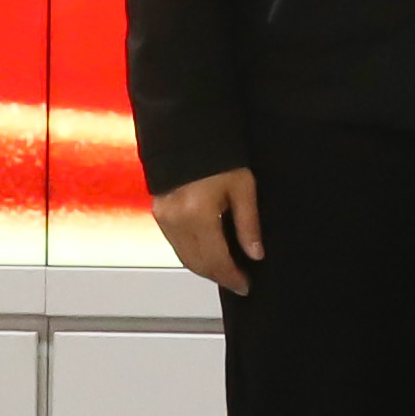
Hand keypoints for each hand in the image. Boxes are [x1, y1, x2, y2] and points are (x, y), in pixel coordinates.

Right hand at [152, 166, 263, 294]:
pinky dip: (192, 254)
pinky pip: (176, 244)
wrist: (187, 130)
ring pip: (184, 257)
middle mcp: (176, 220)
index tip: (247, 285)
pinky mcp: (158, 212)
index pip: (216, 260)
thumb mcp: (243, 186)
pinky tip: (208, 253)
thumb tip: (255, 254)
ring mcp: (163, 217)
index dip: (232, 277)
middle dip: (219, 276)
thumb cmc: (219, 154)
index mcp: (198, 215)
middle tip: (239, 282)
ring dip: (205, 268)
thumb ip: (248, 223)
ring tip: (226, 271)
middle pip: (197, 264)